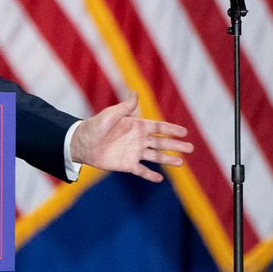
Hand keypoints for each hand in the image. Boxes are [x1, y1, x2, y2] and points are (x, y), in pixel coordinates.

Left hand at [70, 94, 192, 182]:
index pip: (158, 127)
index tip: (184, 132)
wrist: (81, 143)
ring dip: (168, 159)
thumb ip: (125, 107)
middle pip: (161, 142)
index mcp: (136, 126)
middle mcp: (137, 139)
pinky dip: (150, 175)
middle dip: (176, 145)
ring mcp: (133, 152)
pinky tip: (160, 179)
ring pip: (155, 156)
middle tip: (191, 148)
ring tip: (181, 162)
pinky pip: (142, 171)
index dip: (171, 129)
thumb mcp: (110, 115)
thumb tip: (135, 92)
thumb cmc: (94, 126)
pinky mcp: (127, 164)